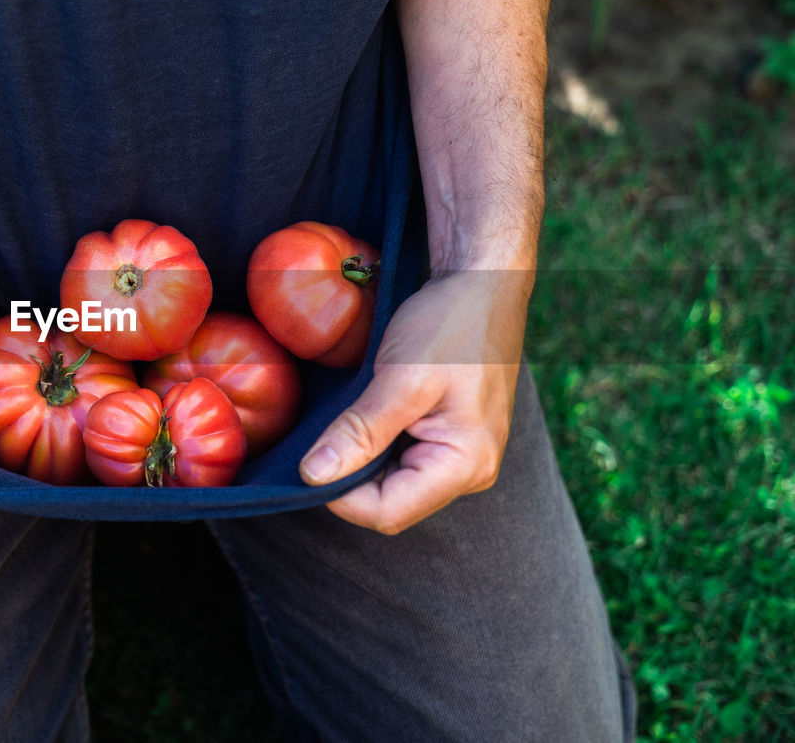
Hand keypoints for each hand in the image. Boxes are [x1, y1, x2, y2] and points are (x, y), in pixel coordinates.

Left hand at [299, 269, 530, 533]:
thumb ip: (360, 432)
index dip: (340, 494)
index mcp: (465, 465)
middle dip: (350, 475)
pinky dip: (376, 442)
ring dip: (362, 456)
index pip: (387, 512)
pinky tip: (365, 413)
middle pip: (389, 502)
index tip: (310, 458)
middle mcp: (469, 472)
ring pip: (392, 481)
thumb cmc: (451, 324)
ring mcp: (461, 457)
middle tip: (326, 430)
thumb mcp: (400, 378)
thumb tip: (313, 476)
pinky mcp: (449, 437)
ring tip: (348, 415)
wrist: (483, 282)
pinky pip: (402, 458)